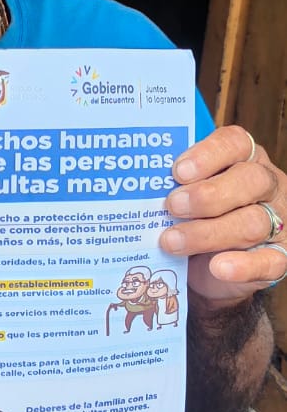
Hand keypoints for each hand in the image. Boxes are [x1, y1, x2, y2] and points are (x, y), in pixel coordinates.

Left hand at [160, 125, 286, 303]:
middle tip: (172, 205)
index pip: (235, 143)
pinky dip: (242, 265)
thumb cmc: (194, 219)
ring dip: (208, 233)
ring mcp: (277, 223)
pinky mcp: (278, 258)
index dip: (209, 154)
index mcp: (244, 159)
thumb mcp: (184, 195)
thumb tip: (138, 185)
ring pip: (252, 222)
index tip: (178, 171)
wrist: (207, 268)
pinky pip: (268, 261)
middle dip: (207, 194)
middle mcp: (267, 186)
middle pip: (250, 180)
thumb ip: (173, 186)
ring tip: (172, 241)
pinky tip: (217, 266)